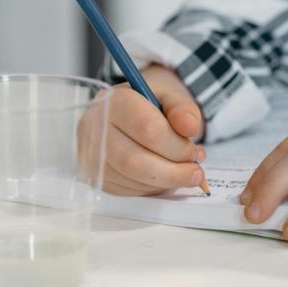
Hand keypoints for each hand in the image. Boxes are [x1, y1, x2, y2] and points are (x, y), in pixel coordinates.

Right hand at [79, 65, 206, 195]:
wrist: (127, 110)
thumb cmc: (149, 103)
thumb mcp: (170, 96)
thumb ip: (183, 109)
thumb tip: (190, 126)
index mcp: (113, 101)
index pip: (147, 129)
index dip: (177, 146)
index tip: (196, 153)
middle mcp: (94, 128)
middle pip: (135, 160)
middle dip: (172, 172)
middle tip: (196, 173)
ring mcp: (91, 154)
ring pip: (131, 178)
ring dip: (164, 182)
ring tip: (182, 172)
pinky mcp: (95, 176)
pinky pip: (127, 190)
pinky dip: (152, 188)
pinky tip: (162, 176)